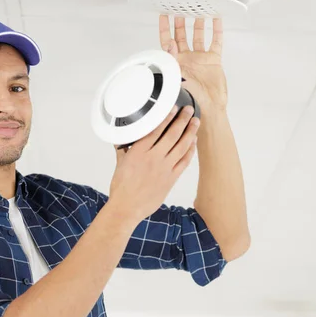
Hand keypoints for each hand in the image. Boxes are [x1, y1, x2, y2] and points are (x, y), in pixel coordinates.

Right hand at [108, 105, 199, 223]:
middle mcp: (153, 158)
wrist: (127, 207)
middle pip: (172, 134)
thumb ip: (123, 151)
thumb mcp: (120, 164)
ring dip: (191, 132)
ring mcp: (164, 168)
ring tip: (196, 122)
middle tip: (190, 110)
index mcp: (138, 152)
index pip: (156, 130)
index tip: (173, 108)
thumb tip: (122, 141)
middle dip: (183, 120)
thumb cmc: (121, 188)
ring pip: (181, 146)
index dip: (167, 118)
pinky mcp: (171, 179)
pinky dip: (190, 151)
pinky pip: (184, 161)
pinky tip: (193, 143)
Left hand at [159, 15, 227, 111]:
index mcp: (175, 63)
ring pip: (197, 36)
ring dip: (196, 24)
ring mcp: (200, 58)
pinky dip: (216, 30)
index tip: (163, 15)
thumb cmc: (192, 98)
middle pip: (181, 36)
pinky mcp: (213, 59)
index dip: (165, 29)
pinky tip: (216, 20)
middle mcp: (186, 59)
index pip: (167, 42)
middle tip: (178, 9)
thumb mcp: (178, 78)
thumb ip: (173, 61)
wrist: (210, 106)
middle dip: (179, 23)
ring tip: (195, 11)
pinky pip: (215, 41)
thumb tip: (169, 44)